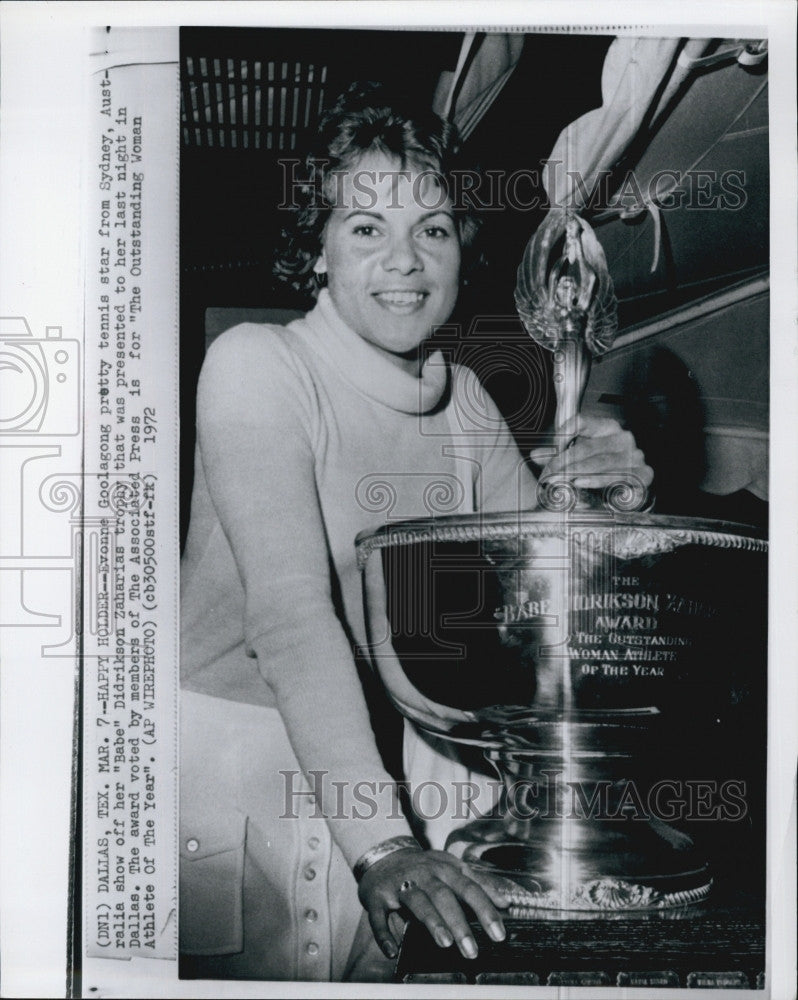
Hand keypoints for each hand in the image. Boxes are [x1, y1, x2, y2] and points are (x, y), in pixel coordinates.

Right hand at [358, 848, 509, 960]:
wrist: (384, 854)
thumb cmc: (424, 868)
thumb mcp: (451, 869)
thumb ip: (478, 885)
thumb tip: (505, 903)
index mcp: (444, 868)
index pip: (469, 887)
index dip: (485, 910)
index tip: (499, 933)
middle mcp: (423, 874)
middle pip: (443, 895)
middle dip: (459, 922)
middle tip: (472, 949)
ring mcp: (399, 884)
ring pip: (416, 901)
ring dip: (431, 921)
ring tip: (445, 942)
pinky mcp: (377, 897)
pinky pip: (379, 916)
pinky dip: (384, 934)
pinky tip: (393, 950)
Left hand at [531, 414, 652, 491]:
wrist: (634, 487)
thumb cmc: (606, 468)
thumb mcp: (581, 458)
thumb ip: (559, 456)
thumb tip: (535, 455)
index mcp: (607, 427)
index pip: (582, 421)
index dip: (564, 434)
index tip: (551, 450)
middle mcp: (622, 438)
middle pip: (587, 446)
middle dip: (563, 462)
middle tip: (548, 474)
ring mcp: (634, 456)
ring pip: (600, 462)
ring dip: (576, 472)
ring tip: (559, 479)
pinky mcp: (643, 474)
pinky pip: (615, 476)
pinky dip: (596, 480)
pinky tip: (580, 483)